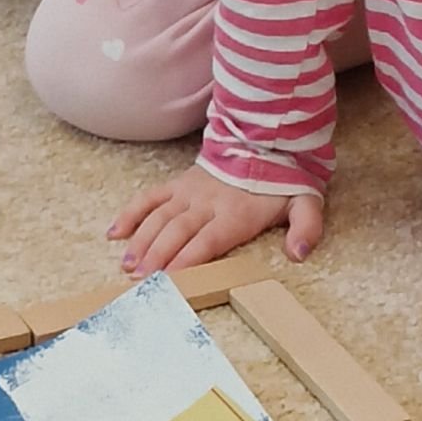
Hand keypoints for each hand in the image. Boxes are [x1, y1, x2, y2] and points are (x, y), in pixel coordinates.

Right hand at [111, 167, 322, 276]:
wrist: (267, 139)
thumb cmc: (284, 179)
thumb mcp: (306, 202)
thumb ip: (305, 227)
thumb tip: (299, 253)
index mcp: (236, 213)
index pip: (207, 241)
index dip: (187, 259)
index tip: (169, 280)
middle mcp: (208, 203)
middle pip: (177, 232)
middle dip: (156, 257)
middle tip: (139, 281)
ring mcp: (189, 192)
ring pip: (159, 218)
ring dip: (141, 242)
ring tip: (127, 266)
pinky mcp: (179, 183)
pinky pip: (150, 197)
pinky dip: (131, 213)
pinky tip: (115, 233)